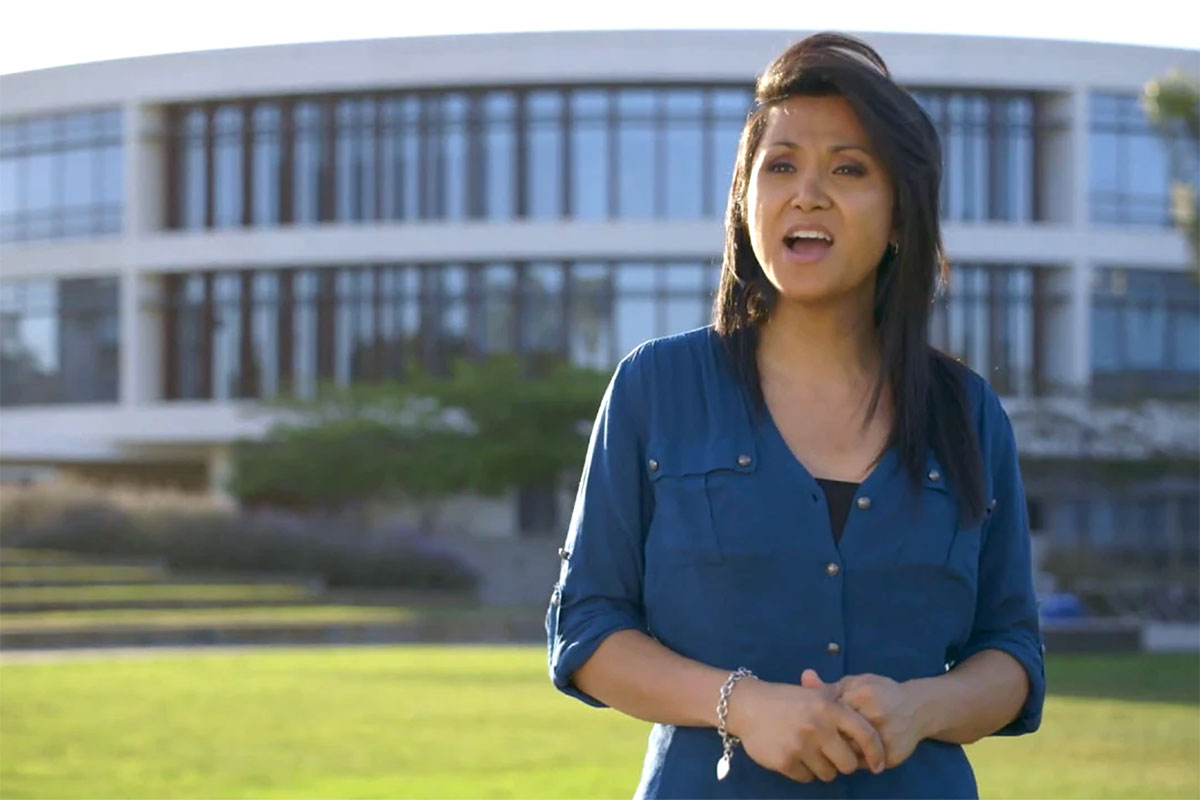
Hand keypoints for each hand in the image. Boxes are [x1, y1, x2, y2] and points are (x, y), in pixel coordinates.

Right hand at [725, 676, 885, 782]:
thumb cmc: (786, 700)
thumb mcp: (814, 695)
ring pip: (828, 774)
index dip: (876, 753)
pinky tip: (793, 754)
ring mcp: (801, 746)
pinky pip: (807, 778)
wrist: (747, 705)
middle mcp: (818, 727)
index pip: (865, 735)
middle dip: (843, 763)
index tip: (879, 764)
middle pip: (848, 763)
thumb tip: (869, 733)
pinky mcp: (785, 762)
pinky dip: (803, 771)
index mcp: (829, 707)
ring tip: (809, 752)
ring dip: (823, 767)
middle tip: (832, 755)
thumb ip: (840, 709)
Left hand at [801, 669, 929, 770]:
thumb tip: (805, 677)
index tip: (822, 720)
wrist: (918, 708)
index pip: (831, 713)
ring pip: (851, 752)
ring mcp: (885, 738)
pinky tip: (858, 749)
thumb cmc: (881, 693)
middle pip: (840, 734)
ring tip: (843, 742)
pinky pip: (865, 763)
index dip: (824, 719)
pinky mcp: (892, 755)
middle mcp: (875, 716)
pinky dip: (858, 758)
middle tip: (829, 734)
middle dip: (832, 736)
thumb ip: (830, 686)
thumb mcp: (857, 683)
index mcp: (863, 695)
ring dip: (844, 749)